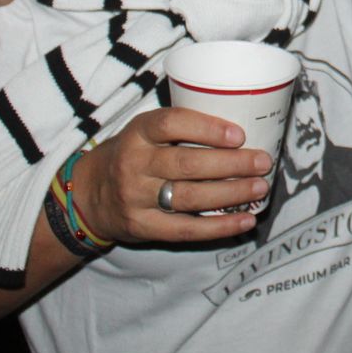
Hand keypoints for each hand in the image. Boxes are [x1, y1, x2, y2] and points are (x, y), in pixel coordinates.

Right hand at [70, 108, 271, 243]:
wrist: (89, 195)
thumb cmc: (133, 155)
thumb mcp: (145, 132)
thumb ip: (181, 128)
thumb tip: (242, 127)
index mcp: (138, 132)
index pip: (171, 123)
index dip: (207, 128)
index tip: (239, 134)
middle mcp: (134, 164)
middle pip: (187, 164)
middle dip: (231, 164)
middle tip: (262, 162)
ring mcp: (137, 198)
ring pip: (190, 197)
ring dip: (231, 193)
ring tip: (260, 188)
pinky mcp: (143, 227)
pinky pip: (186, 229)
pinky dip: (219, 226)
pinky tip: (244, 220)